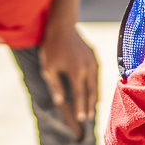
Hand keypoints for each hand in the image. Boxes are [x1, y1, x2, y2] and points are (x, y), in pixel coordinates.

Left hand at [39, 22, 99, 141]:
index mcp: (76, 71)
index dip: (80, 108)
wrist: (62, 26)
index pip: (80, 95)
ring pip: (96, 83)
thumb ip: (55, 86)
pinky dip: (96, 84)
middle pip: (91, 92)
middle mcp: (88, 67)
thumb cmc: (51, 47)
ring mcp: (93, 61)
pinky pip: (97, 74)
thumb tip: (60, 102)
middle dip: (89, 105)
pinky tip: (93, 89)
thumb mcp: (48, 68)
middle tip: (88, 117)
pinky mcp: (94, 56)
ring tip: (92, 106)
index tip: (80, 119)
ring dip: (94, 96)